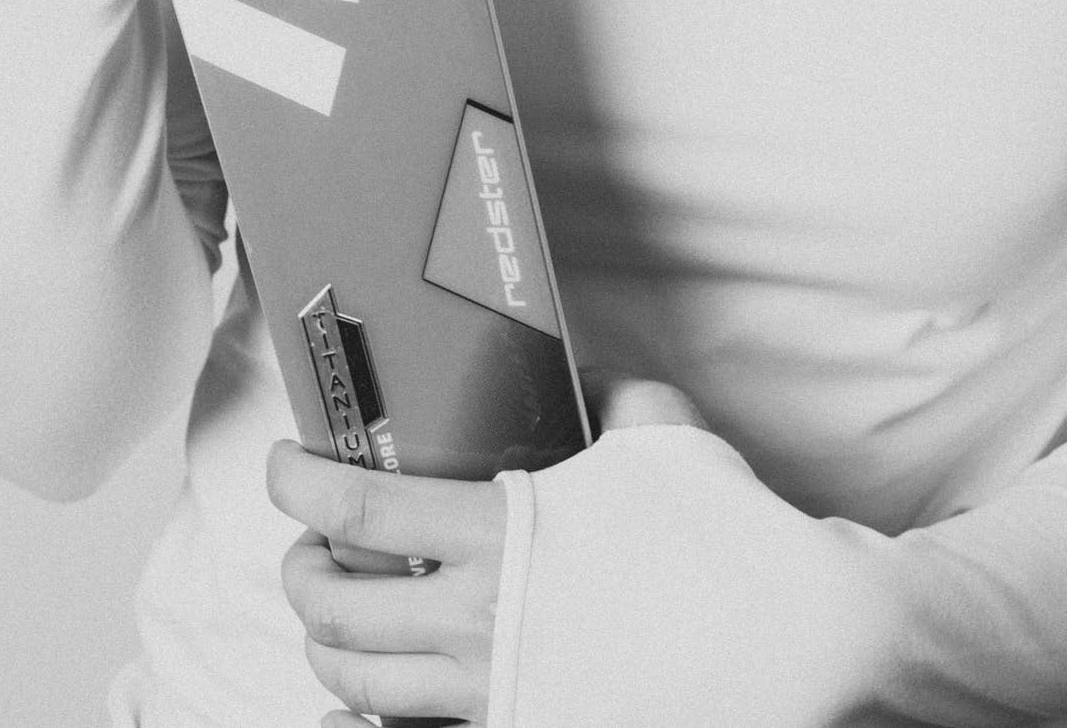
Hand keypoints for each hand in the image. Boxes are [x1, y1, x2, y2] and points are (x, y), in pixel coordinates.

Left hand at [269, 378, 709, 724]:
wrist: (783, 643)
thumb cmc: (720, 536)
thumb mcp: (661, 434)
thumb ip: (608, 394)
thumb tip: (579, 374)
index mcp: (502, 537)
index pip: (357, 514)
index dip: (297, 487)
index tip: (283, 463)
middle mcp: (481, 624)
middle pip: (335, 612)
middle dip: (299, 574)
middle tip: (307, 544)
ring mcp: (497, 695)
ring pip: (359, 689)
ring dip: (325, 648)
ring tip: (337, 614)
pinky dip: (364, 725)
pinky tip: (359, 706)